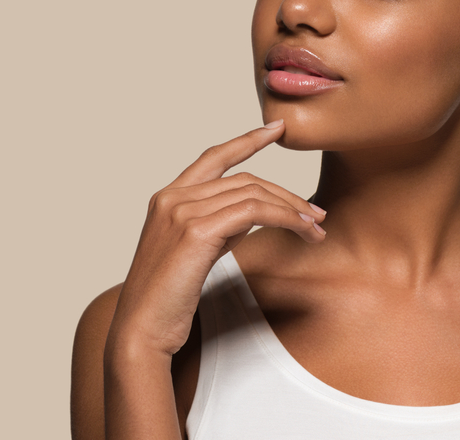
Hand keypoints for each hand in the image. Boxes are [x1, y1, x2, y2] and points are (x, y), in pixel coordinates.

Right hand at [106, 120, 324, 359]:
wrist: (141, 331)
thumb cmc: (169, 299)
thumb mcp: (194, 250)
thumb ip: (218, 224)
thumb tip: (253, 211)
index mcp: (167, 198)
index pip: (214, 157)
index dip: (247, 140)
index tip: (276, 128)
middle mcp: (172, 198)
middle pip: (245, 179)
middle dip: (287, 195)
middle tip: (317, 214)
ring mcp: (182, 211)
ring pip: (254, 193)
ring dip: (293, 209)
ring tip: (316, 228)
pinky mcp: (196, 231)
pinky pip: (254, 212)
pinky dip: (284, 218)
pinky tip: (300, 229)